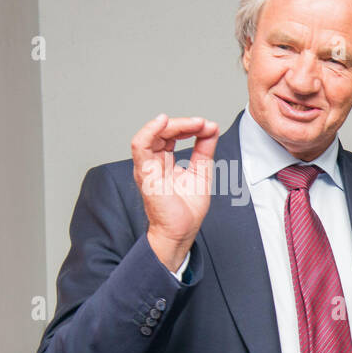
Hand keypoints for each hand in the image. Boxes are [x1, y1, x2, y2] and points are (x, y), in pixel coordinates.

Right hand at [131, 114, 218, 271]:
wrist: (181, 231)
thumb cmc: (186, 209)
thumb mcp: (201, 171)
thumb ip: (204, 149)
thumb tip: (211, 128)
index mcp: (164, 161)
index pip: (172, 135)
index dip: (188, 127)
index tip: (207, 126)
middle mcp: (153, 162)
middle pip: (162, 132)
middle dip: (184, 124)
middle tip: (203, 123)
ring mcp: (147, 166)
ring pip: (152, 134)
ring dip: (173, 124)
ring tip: (194, 123)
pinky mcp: (145, 173)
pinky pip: (140, 146)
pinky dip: (150, 130)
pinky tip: (163, 121)